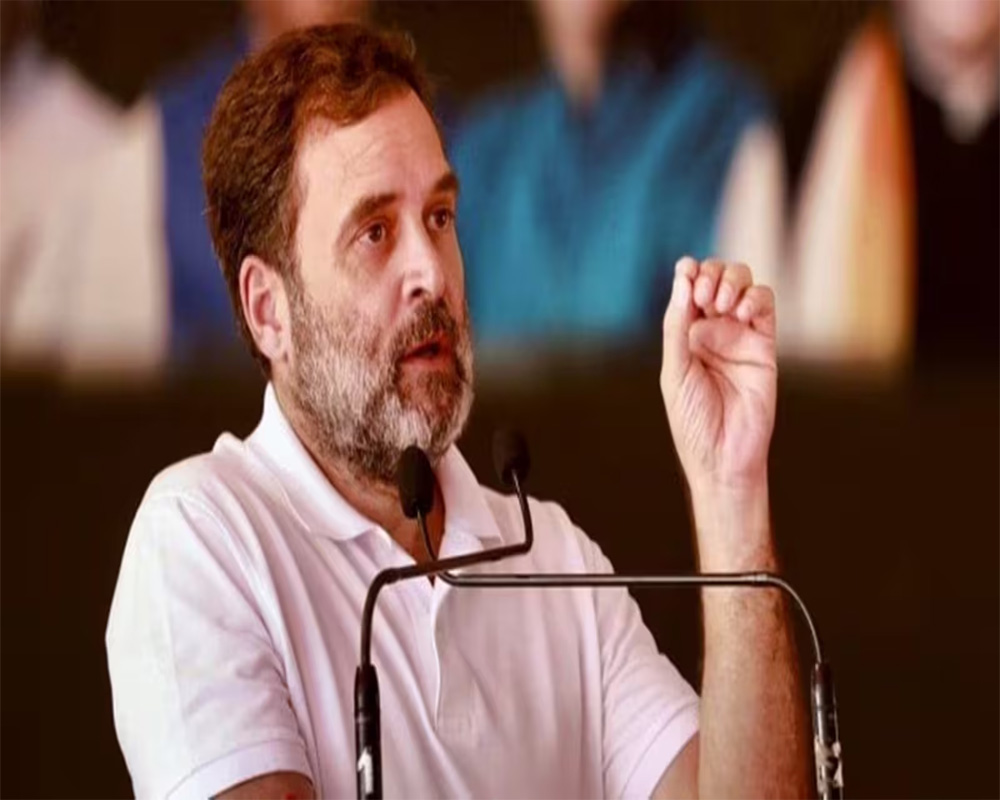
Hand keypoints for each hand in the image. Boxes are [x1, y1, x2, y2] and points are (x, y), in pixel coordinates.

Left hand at [660, 257, 776, 494]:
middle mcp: (713, 331)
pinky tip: (740, 314)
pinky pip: (765, 307)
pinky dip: (755, 298)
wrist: (724, 456)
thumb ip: (677, 326)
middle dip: (711, 274)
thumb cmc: (692, 421)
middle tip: (705, 296)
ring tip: (722, 303)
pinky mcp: (765, 346)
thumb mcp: (674, 370)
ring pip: (743, 285)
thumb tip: (682, 279)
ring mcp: (740, 336)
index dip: (689, 272)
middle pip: (717, 278)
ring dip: (732, 281)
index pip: (688, 287)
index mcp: (685, 336)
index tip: (687, 274)